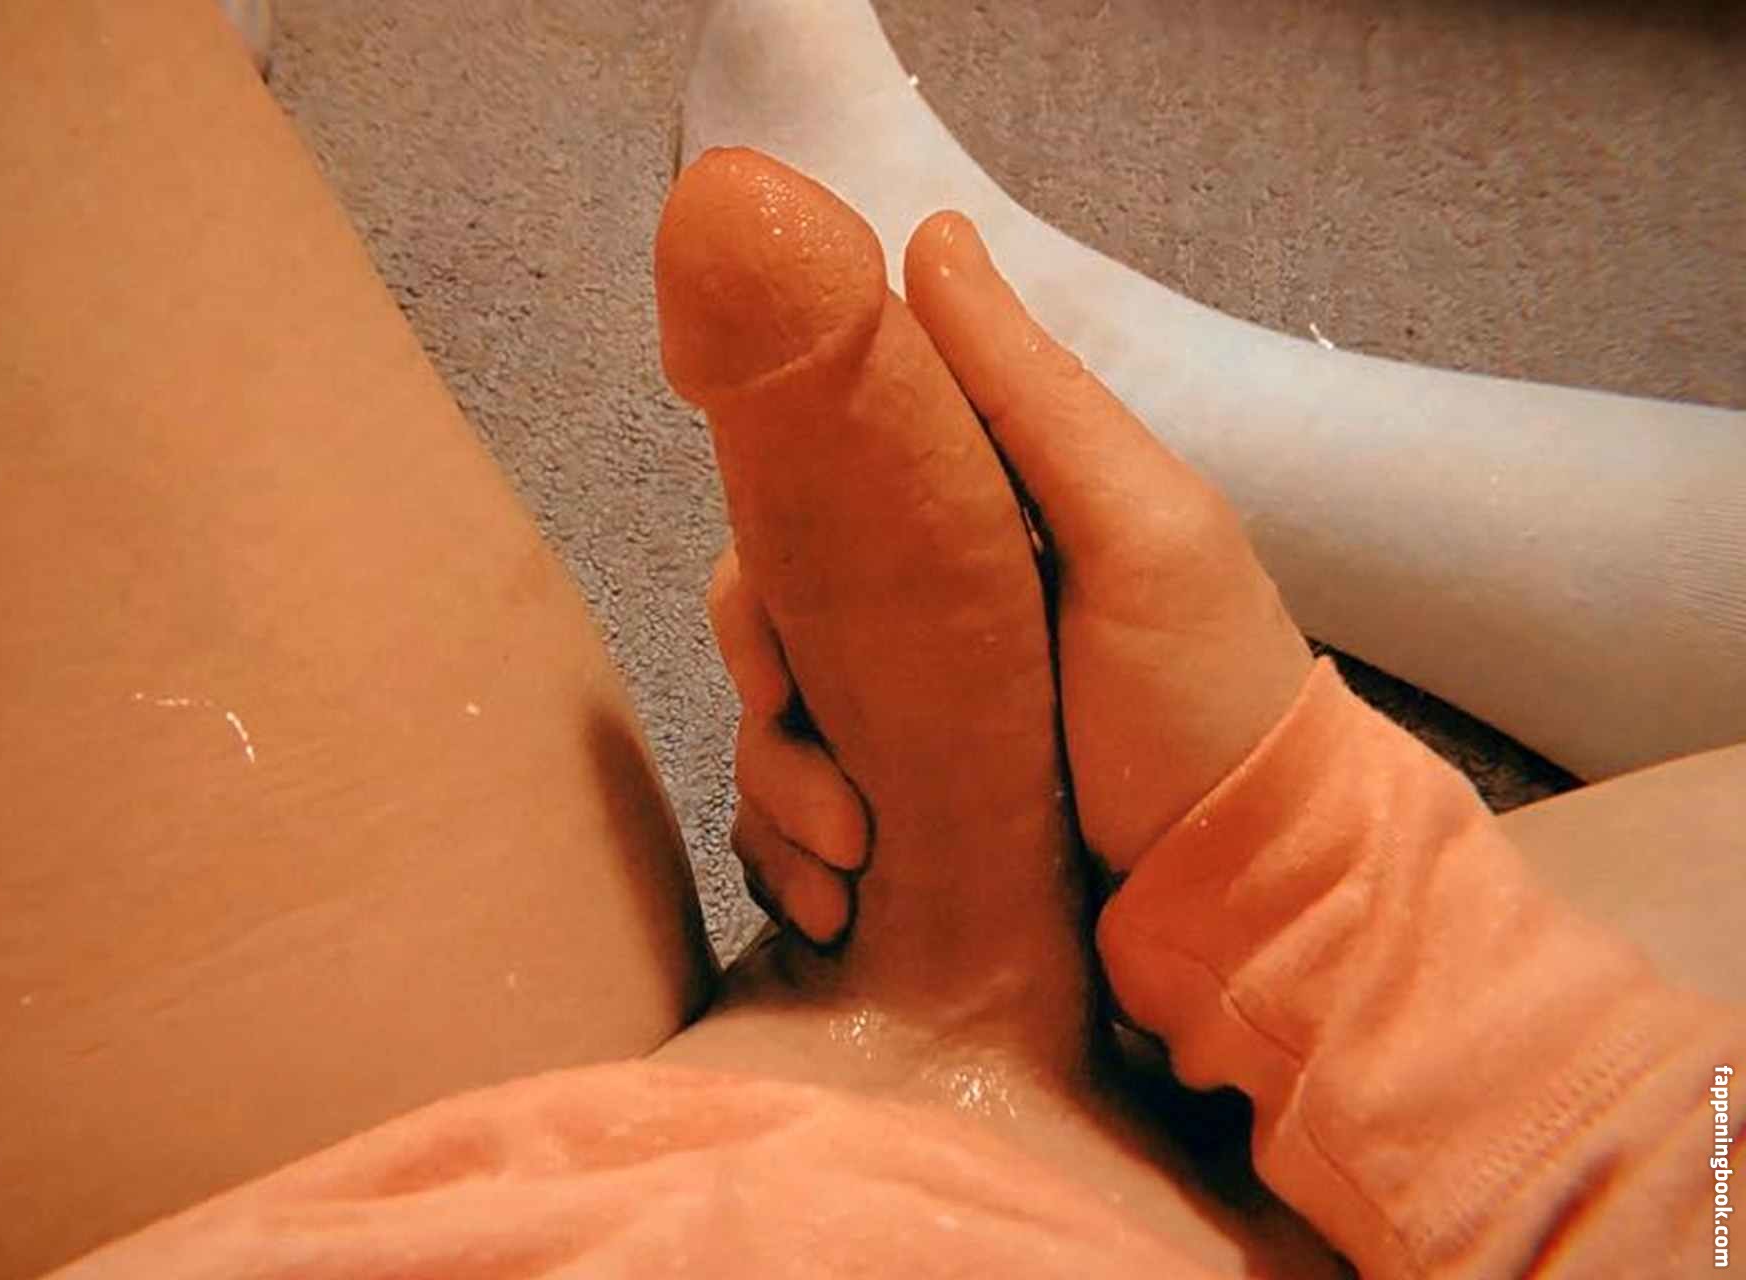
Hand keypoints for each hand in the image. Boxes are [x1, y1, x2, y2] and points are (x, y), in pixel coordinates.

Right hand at [721, 211, 1311, 938]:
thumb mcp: (1144, 532)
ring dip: (780, 794)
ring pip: (771, 725)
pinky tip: (839, 901)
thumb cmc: (1209, 700)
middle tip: (819, 758)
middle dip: (769, 688)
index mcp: (971, 526)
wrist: (1254, 891)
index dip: (768, 533)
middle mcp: (924, 616)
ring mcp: (908, 724)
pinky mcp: (902, 823)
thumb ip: (1032, 395)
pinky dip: (793, 860)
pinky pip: (793, 825)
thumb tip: (927, 233)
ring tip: (851, 860)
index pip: (818, 490)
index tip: (765, 602)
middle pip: (773, 613)